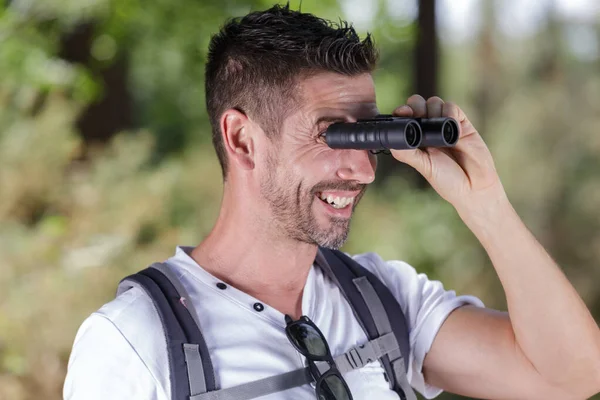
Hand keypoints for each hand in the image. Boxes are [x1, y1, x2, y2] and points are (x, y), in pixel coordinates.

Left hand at [391, 95, 505, 212]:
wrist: (474, 186)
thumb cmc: (447, 180)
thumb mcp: (423, 166)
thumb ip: (407, 153)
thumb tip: (391, 139)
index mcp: (415, 139)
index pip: (404, 118)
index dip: (402, 112)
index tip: (403, 112)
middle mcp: (428, 130)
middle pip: (417, 104)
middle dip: (416, 106)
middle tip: (419, 117)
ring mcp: (445, 125)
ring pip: (434, 102)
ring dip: (433, 110)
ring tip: (438, 128)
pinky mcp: (462, 123)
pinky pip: (452, 107)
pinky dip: (449, 112)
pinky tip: (452, 126)